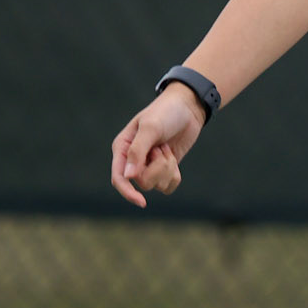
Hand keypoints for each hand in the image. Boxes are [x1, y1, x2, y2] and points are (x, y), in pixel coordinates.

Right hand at [110, 84, 206, 207]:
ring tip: (166, 148)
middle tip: (161, 147)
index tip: (142, 201)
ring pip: (157, 185)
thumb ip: (138, 151)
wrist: (188, 106)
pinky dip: (175, 173)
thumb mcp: (151, 127)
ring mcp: (149, 166)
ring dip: (167, 167)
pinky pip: (169, 186)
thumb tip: (128, 177)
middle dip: (158, 167)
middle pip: (142, 183)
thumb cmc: (166, 112)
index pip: (119, 178)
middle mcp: (133, 161)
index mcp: (122, 149)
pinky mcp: (164, 169)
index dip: (128, 192)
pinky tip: (173, 156)